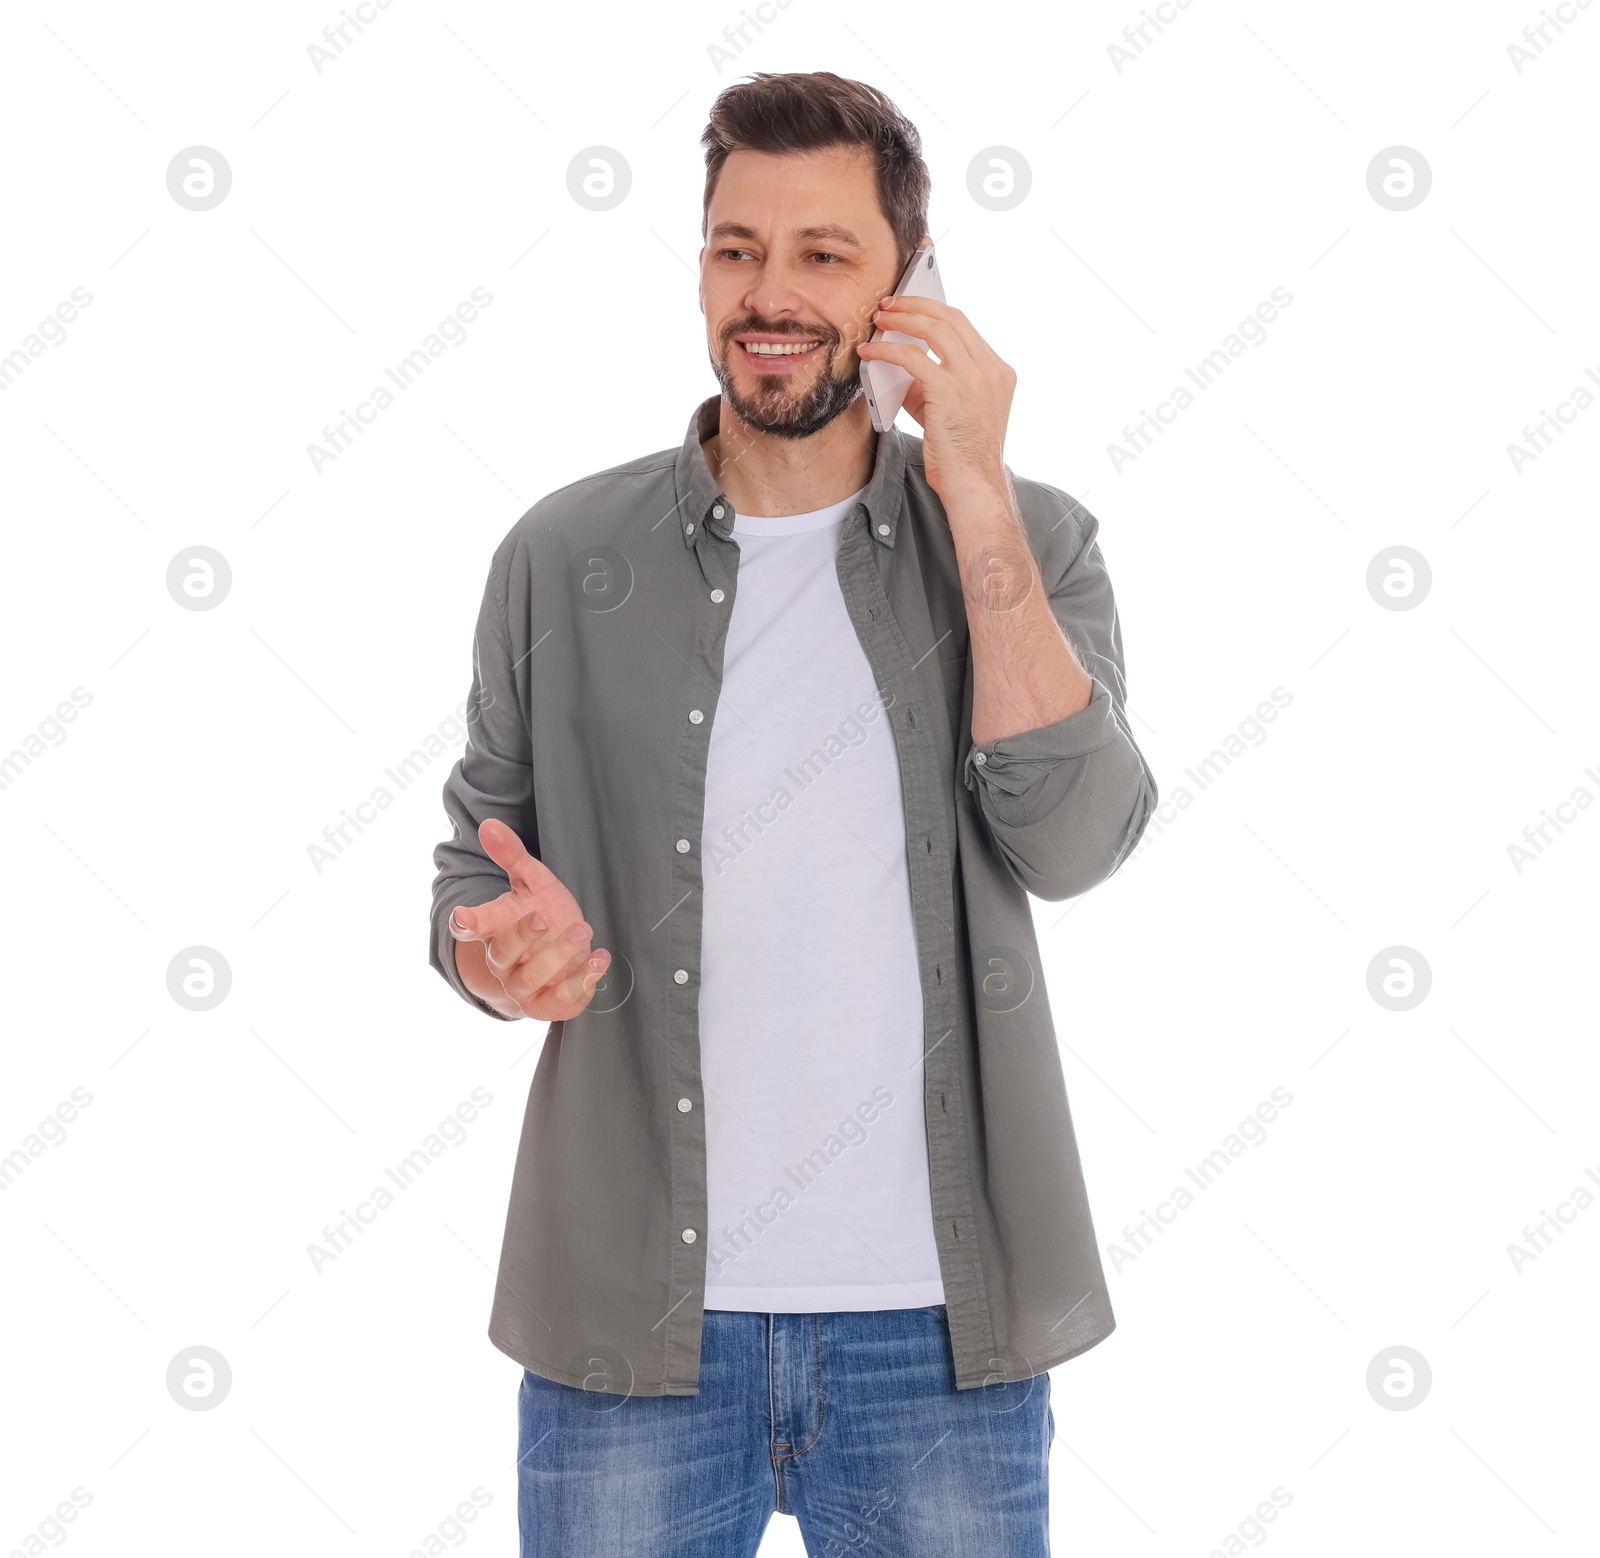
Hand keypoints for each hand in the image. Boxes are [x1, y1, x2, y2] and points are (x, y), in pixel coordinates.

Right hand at [447, 818, 610, 1020]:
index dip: (466, 924)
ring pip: (532, 978)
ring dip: (558, 955)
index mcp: (494, 930)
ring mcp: (525, 987)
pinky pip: (562, 1000)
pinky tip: (599, 958)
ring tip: (582, 930)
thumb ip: (513, 856)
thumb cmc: (544, 914)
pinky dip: (583, 980)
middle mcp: (503, 963)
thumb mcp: (533, 882)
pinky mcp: (550, 1005)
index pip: (472, 929)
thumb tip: (490, 825)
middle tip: (541, 916)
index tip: (464, 917)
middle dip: (520, 936)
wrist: (563, 958)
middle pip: (501, 954)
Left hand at [857, 293, 1015, 499]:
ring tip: (880, 319)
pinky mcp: (950, 390)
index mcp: (999, 371)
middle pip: (952, 317)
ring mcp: (975, 377)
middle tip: (890, 304)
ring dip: (903, 318)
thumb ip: (933, 383)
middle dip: (916, 305)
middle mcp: (991, 369)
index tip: (910, 308)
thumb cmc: (960, 455)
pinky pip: (913, 357)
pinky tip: (870, 351)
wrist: (973, 484)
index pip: (965, 327)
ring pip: (935, 327)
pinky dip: (887, 349)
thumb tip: (899, 362)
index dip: (934, 312)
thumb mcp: (952, 410)